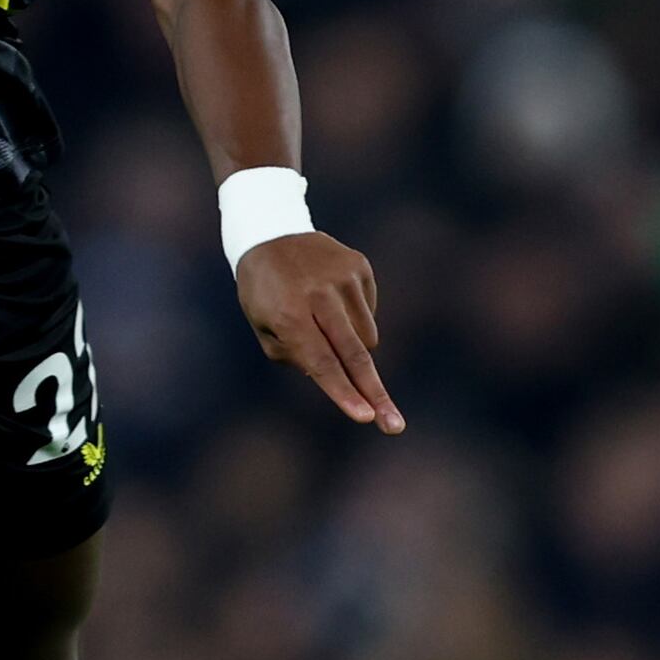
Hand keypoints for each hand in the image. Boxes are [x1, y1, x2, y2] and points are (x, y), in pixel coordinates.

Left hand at [238, 232, 404, 433]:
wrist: (271, 232)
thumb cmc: (264, 292)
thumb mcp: (264, 326)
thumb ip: (296, 355)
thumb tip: (337, 376)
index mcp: (288, 314)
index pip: (321, 362)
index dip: (343, 392)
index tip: (364, 417)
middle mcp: (319, 294)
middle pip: (354, 355)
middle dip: (374, 394)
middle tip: (395, 426)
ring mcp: (343, 277)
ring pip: (366, 337)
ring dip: (352, 347)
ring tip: (323, 323)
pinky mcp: (359, 266)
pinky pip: (369, 313)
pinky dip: (355, 319)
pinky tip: (331, 300)